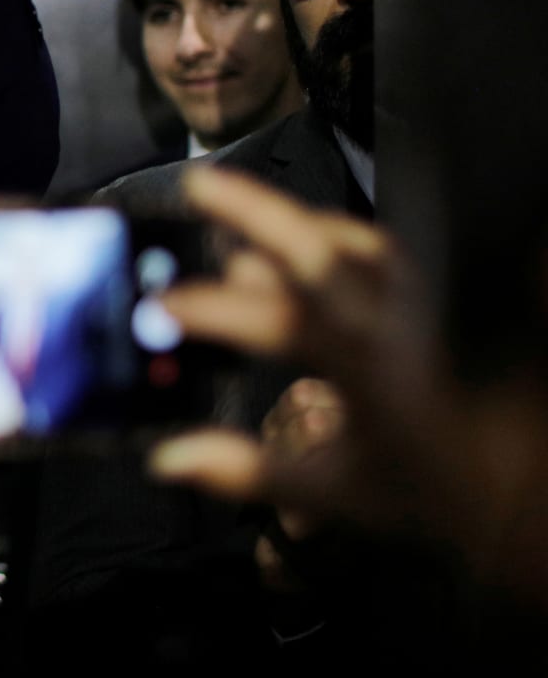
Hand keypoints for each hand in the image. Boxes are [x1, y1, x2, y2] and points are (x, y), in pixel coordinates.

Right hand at [148, 166, 547, 607]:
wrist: (516, 484)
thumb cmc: (423, 489)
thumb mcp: (332, 493)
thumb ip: (246, 472)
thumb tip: (167, 457)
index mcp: (375, 375)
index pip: (287, 326)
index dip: (220, 311)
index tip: (165, 306)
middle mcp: (401, 328)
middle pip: (326, 252)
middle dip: (257, 212)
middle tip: (199, 185)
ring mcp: (420, 306)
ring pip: (355, 241)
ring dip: (291, 222)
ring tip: (232, 209)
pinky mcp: (432, 297)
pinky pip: (378, 250)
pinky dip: (330, 236)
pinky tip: (296, 241)